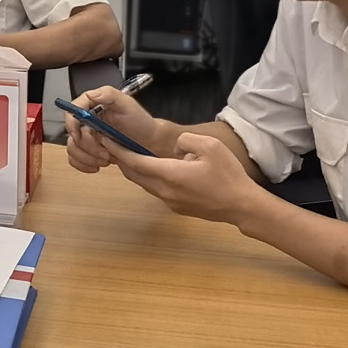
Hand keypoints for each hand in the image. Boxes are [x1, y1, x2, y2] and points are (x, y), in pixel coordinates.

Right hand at [62, 86, 158, 173]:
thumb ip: (109, 94)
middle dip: (88, 146)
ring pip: (72, 148)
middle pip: (72, 133)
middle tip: (106, 152)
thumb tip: (90, 95)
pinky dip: (83, 165)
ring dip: (87, 157)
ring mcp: (87, 137)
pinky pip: (75, 159)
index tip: (78, 134)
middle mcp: (87, 120)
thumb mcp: (127, 104)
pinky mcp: (88, 151)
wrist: (149, 142)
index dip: (72, 123)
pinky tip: (97, 166)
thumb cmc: (140, 122)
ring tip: (106, 159)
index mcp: (93, 105)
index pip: (72, 110)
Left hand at [107, 131, 263, 224]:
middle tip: (113, 143)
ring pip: (144, 183)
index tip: (105, 139)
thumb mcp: (209, 145)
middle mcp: (164, 190)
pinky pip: (156, 190)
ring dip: (136, 170)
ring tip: (131, 154)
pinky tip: (156, 168)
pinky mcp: (177, 208)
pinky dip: (149, 178)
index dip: (118, 150)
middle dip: (122, 159)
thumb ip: (185, 141)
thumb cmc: (227, 175)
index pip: (135, 162)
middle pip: (134, 175)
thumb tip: (175, 149)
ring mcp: (169, 202)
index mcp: (169, 174)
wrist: (241, 206)